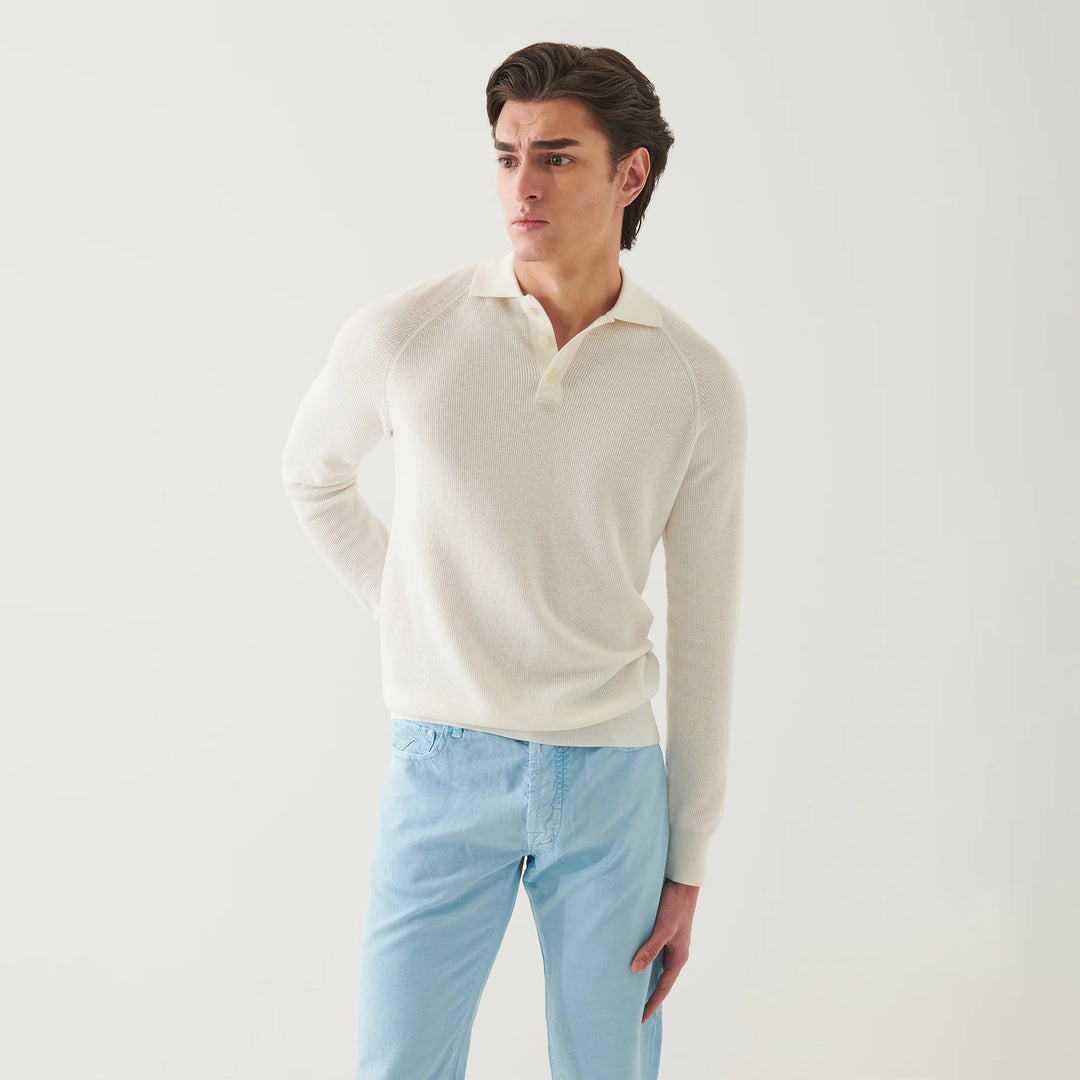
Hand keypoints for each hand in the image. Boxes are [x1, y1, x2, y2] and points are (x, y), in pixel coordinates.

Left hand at [630, 876, 699, 1022]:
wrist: (682, 882)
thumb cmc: (674, 905)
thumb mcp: (663, 928)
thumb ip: (650, 948)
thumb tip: (635, 970)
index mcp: (678, 958)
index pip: (662, 988)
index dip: (651, 1004)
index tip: (639, 1020)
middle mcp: (675, 954)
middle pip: (659, 980)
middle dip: (647, 995)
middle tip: (630, 1009)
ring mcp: (670, 943)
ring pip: (655, 966)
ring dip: (643, 977)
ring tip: (627, 989)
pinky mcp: (663, 933)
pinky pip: (652, 953)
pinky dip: (642, 960)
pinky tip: (630, 960)